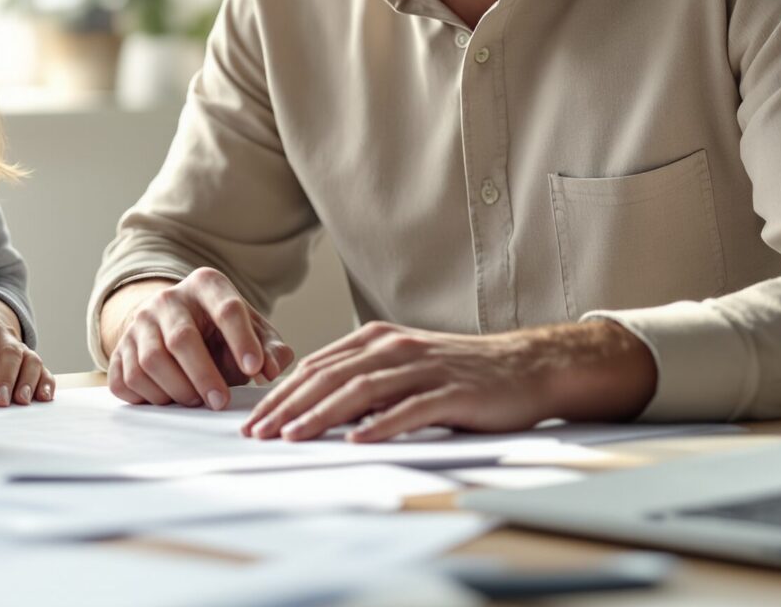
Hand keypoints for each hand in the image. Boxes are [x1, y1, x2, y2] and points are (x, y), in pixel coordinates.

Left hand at [0, 292, 51, 406]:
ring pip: (30, 359)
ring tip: (21, 401)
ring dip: (27, 381)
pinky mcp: (30, 359)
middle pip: (9, 353)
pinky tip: (43, 397)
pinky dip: (45, 383)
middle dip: (5, 378)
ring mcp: (18, 346)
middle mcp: (1, 334)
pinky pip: (43, 368)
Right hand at [104, 267, 295, 410]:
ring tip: (196, 400)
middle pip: (181, 340)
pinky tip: (169, 397)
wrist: (171, 326)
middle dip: (204, 376)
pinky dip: (151, 397)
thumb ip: (270, 349)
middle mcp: (167, 299)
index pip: (226, 309)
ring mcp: (138, 324)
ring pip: (151, 362)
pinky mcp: (119, 350)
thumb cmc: (220, 333)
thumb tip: (271, 368)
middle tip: (221, 402)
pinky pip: (128, 379)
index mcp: (206, 286)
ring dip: (178, 390)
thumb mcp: (252, 332)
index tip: (255, 370)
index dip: (242, 341)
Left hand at [241, 320, 657, 442]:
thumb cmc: (461, 373)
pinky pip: (410, 409)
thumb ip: (365, 378)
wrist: (526, 367)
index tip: (254, 417)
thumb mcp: (404, 367)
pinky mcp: (451, 392)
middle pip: (329, 376)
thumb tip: (317, 405)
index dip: (281, 392)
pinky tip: (357, 439)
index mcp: (377, 340)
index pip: (316, 366)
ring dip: (322, 414)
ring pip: (361, 390)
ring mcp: (423, 368)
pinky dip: (380, 424)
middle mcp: (394, 348)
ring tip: (293, 436)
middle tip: (258, 431)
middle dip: (288, 405)